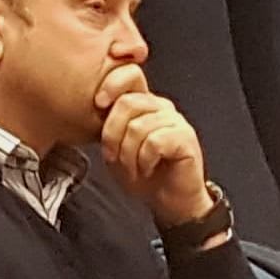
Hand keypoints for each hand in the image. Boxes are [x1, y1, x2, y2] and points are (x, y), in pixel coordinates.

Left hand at [94, 60, 213, 224]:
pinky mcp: (185, 138)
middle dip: (113, 136)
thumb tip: (94, 107)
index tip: (98, 104)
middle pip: (127, 103)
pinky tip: (149, 168)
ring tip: (134, 169)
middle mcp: (161, 107)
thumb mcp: (116, 149)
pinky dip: (145, 160)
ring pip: (138, 126)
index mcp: (144, 104)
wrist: (170, 202)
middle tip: (115, 158)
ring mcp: (176, 121)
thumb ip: (108, 127)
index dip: (110, 85)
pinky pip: (154, 142)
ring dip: (128, 155)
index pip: (128, 76)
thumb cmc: (144, 176)